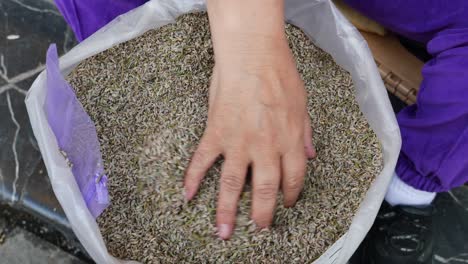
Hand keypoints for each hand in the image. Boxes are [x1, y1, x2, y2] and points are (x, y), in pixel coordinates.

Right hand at [184, 0, 315, 239]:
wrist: (253, 54)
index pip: (293, 178)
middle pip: (264, 190)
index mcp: (289, 141)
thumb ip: (305, 133)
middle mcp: (265, 148)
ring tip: (223, 232)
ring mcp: (238, 143)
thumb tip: (310, 154)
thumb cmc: (280, 74)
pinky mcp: (216, 133)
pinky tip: (186, 195)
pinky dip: (192, 178)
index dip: (291, 195)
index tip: (287, 204)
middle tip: (258, 229)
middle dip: (261, 215)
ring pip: (231, 184)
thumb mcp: (302, 104)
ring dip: (226, 211)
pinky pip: (202, 160)